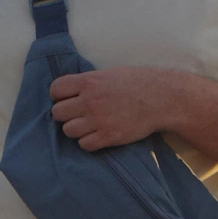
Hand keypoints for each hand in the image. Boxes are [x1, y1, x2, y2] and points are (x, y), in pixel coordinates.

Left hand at [49, 67, 180, 150]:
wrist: (162, 98)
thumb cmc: (137, 82)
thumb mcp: (108, 74)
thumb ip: (88, 82)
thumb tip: (70, 90)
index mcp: (88, 81)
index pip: (55, 90)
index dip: (58, 95)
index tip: (66, 98)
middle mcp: (89, 101)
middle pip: (58, 112)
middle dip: (65, 113)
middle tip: (77, 113)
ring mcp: (98, 120)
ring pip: (68, 130)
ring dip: (75, 129)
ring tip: (87, 125)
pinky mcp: (109, 137)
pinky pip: (84, 145)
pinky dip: (88, 142)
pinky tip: (97, 135)